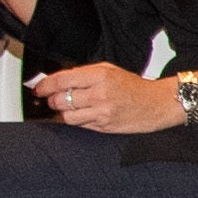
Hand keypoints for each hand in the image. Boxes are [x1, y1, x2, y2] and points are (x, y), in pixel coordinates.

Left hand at [28, 62, 161, 131]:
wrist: (157, 104)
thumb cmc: (134, 86)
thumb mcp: (110, 70)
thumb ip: (84, 73)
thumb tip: (58, 80)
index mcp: (100, 75)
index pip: (63, 80)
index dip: (46, 85)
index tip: (40, 88)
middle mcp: (100, 94)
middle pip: (61, 99)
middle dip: (52, 100)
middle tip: (52, 99)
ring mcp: (102, 113)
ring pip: (67, 116)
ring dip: (62, 113)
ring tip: (67, 108)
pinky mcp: (104, 127)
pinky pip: (80, 125)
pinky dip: (75, 120)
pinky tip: (80, 115)